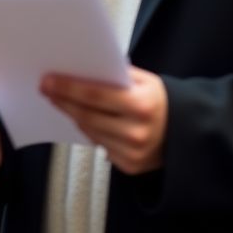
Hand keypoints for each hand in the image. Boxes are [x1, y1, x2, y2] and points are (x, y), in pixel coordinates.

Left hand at [41, 65, 167, 174]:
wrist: (187, 133)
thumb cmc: (159, 101)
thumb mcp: (144, 80)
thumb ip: (115, 73)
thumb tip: (82, 66)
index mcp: (141, 105)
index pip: (94, 95)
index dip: (67, 88)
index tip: (47, 81)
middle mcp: (136, 132)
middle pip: (87, 115)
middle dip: (62, 101)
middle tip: (45, 89)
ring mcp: (133, 153)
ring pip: (90, 131)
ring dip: (72, 115)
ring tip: (59, 101)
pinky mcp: (129, 166)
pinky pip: (99, 145)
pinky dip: (89, 131)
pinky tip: (81, 119)